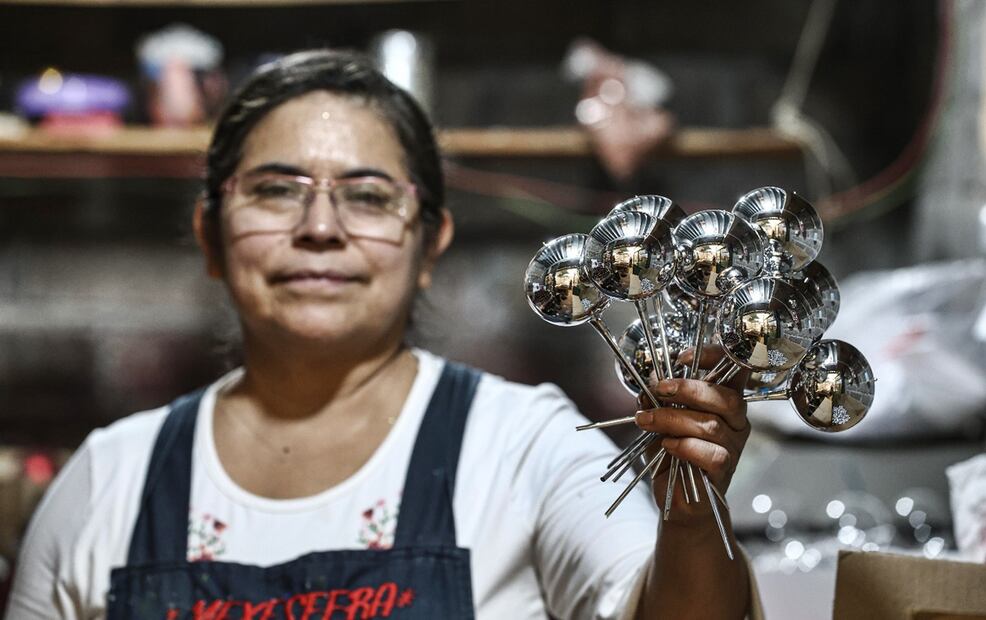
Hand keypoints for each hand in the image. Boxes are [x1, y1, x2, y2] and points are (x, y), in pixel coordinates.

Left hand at [634, 346, 750, 493]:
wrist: (679, 498)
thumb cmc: (673, 455)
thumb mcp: (659, 421)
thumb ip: (656, 401)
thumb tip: (649, 380)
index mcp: (725, 402)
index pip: (735, 371)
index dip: (715, 358)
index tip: (682, 356)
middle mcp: (736, 422)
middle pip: (725, 398)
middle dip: (688, 389)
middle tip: (659, 390)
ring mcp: (734, 446)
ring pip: (711, 425)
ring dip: (672, 419)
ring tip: (646, 420)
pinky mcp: (726, 469)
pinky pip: (711, 453)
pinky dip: (685, 446)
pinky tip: (668, 446)